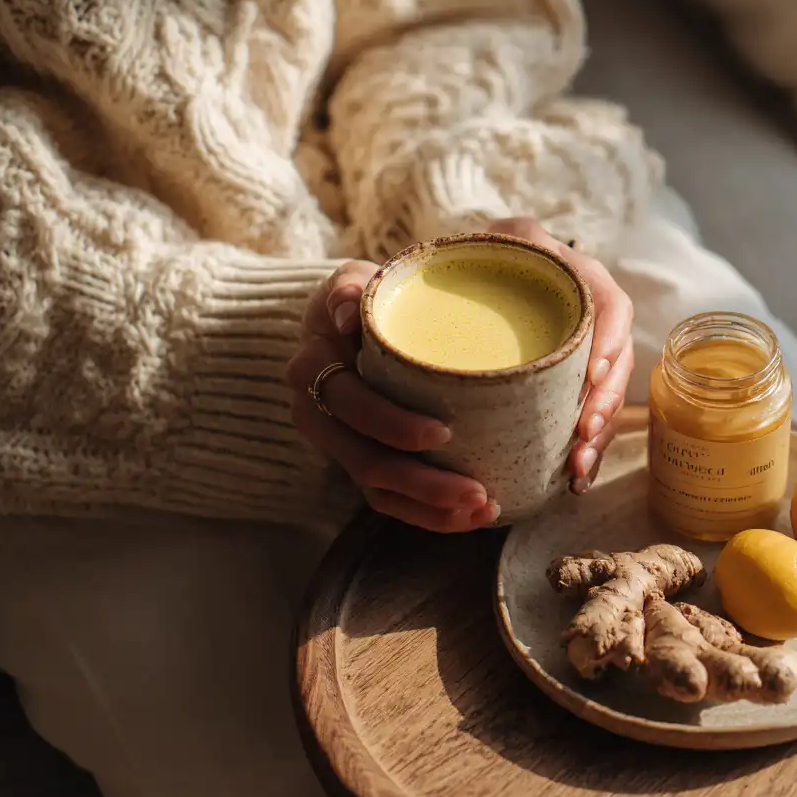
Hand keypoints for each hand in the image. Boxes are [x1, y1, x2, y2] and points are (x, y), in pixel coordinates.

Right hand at [287, 262, 497, 532]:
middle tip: (478, 490)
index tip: (444, 432)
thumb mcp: (349, 281)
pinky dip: (427, 514)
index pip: (351, 405)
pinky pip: (387, 499)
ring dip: (430, 508)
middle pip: (366, 461)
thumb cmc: (359, 299)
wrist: (338, 322)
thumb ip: (349, 289)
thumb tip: (348, 311)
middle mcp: (316, 412)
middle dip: (423, 483)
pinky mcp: (358, 461)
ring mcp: (336, 443)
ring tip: (483, 508)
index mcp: (312, 367)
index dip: (393, 424)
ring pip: (377, 489)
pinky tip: (469, 515)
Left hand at [488, 217, 634, 493]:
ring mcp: (589, 355)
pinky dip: (588, 450)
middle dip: (604, 404)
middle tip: (584, 435)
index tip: (594, 374)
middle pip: (617, 363)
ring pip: (608, 398)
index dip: (609, 342)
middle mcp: (595, 319)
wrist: (493, 270)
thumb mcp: (500, 240)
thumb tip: (475, 263)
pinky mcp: (576, 386)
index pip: (611, 308)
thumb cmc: (495, 253)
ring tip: (579, 470)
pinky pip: (592, 418)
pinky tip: (575, 481)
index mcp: (582, 279)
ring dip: (599, 436)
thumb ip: (502, 243)